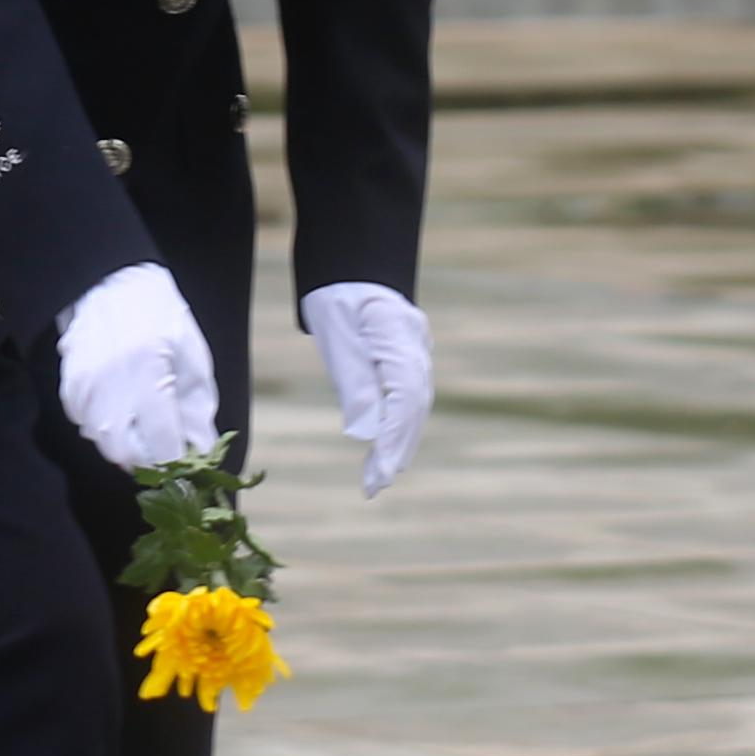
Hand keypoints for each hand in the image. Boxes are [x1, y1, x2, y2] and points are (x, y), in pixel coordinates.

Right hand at [54, 264, 221, 472]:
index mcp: (148, 372)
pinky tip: (121, 409)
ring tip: (144, 426)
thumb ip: (197, 408)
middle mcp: (111, 384)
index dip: (177, 462)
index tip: (187, 465)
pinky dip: (106, 428)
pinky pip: (87, 426)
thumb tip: (200, 451)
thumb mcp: (192, 356)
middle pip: (126, 452)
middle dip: (150, 460)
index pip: (162, 442)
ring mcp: (85, 387)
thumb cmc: (159, 316)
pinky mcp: (70, 387)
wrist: (108, 283)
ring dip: (127, 446)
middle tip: (166, 451)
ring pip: (104, 443)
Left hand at [298, 280, 432, 495]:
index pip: (405, 396)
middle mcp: (417, 346)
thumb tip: (363, 431)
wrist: (350, 269)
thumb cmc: (336, 299)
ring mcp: (419, 352)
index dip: (393, 437)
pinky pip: (410, 399)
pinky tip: (385, 450)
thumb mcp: (336, 335)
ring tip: (377, 478)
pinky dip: (398, 427)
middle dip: (396, 449)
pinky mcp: (411, 360)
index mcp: (399, 335)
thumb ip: (352, 381)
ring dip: (399, 443)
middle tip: (374, 486)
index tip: (379, 472)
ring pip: (416, 406)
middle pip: (415, 407)